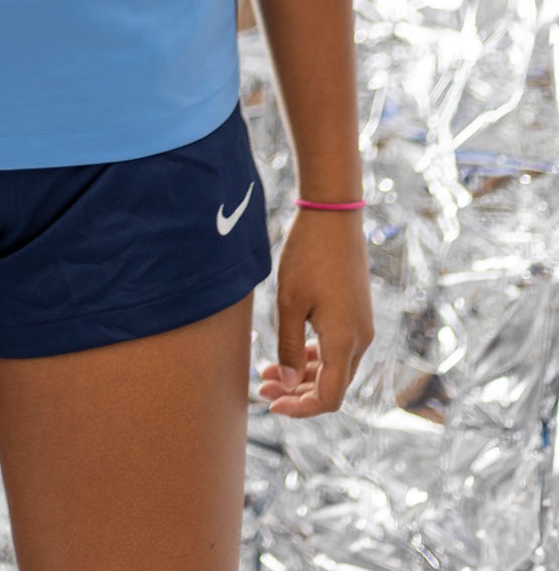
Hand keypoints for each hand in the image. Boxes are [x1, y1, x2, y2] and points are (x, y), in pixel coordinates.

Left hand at [257, 206, 373, 416]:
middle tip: (261, 387)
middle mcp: (360, 339)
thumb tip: (287, 384)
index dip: (300, 408)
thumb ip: (288, 347)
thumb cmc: (308, 255)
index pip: (329, 398)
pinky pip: (338, 348)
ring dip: (304, 374)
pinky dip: (314, 357)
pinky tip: (289, 351)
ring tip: (267, 370)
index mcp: (345, 341)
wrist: (333, 215)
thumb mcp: (289, 303)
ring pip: (335, 368)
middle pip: (332, 386)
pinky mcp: (356, 313)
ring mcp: (361, 326)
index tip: (270, 403)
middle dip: (297, 393)